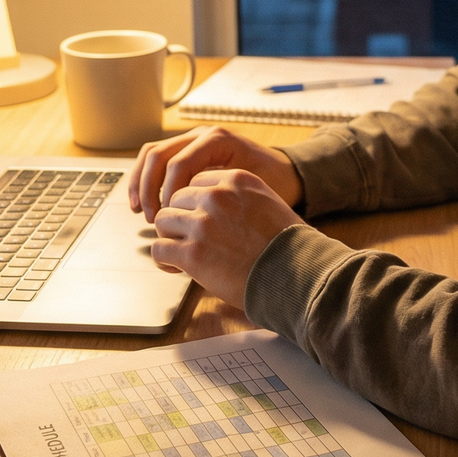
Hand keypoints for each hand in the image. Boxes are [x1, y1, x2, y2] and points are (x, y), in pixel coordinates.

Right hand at [129, 125, 301, 222]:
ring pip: (152, 154)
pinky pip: (157, 160)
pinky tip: (142, 203)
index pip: (179, 163)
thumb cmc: (275, 184)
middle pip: (159, 154)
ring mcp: (192, 140)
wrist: (286, 173)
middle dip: (149, 188)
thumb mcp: (254, 190)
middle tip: (150, 217)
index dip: (167, 193)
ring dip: (141, 183)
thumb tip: (191, 218)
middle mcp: (202, 135)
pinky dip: (145, 179)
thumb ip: (224, 198)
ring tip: (140, 211)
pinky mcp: (186, 151)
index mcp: (218, 139)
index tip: (167, 218)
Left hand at [149, 169, 300, 308]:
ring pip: (162, 221)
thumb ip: (239, 199)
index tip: (199, 219)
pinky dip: (164, 260)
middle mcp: (217, 197)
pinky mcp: (193, 253)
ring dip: (169, 237)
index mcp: (236, 180)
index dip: (194, 203)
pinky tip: (175, 267)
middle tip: (188, 239)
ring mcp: (203, 224)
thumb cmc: (288, 247)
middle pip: (175, 199)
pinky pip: (159, 249)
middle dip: (179, 220)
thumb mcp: (268, 204)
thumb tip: (216, 208)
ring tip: (180, 254)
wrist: (297, 276)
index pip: (195, 181)